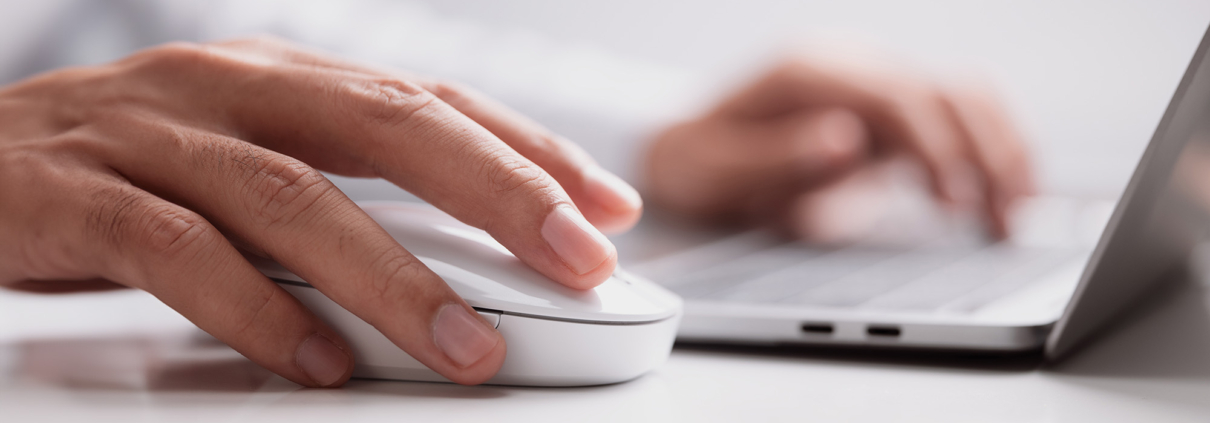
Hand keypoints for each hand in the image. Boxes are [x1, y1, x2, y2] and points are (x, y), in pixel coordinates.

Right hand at [0, 37, 641, 386]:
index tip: (609, 207)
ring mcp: (150, 137)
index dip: (528, 150)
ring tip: (469, 344)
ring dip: (392, 275)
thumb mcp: (244, 159)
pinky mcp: (73, 197)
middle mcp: (228, 89)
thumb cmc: (123, 170)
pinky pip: (179, 254)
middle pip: (389, 125)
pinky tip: (319, 363)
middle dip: (498, 193)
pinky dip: (258, 311)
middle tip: (581, 260)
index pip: (431, 100)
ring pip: (294, 197)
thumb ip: (344, 194)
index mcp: (282, 77)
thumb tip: (465, 257)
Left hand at [645, 51, 1033, 240]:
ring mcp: (874, 85)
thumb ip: (776, 155)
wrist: (688, 145)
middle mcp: (851, 67)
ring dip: (1001, 152)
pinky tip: (1002, 199)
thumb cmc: (695, 161)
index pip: (896, 97)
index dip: (934, 148)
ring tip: (1014, 218)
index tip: (954, 203)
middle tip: (1002, 223)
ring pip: (964, 98)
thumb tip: (846, 140)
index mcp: (808, 72)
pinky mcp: (889, 114)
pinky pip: (955, 121)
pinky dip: (989, 154)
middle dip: (986, 154)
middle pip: (945, 91)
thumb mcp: (714, 168)